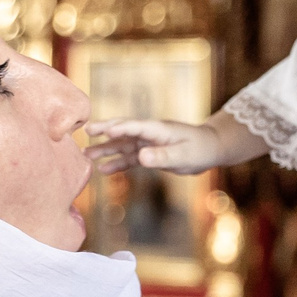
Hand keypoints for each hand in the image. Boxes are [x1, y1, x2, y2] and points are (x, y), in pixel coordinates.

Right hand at [84, 117, 221, 173]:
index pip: (134, 127)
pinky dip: (117, 163)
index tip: (100, 130)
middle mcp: (149, 134)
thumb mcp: (183, 155)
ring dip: (105, 149)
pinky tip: (103, 169)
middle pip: (123, 131)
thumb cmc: (200, 149)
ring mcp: (147, 143)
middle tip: (85, 131)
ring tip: (85, 154)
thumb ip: (162, 156)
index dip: (118, 128)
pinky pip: (130, 158)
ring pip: (122, 145)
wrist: (210, 149)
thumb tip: (141, 157)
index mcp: (158, 129)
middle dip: (104, 130)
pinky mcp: (149, 154)